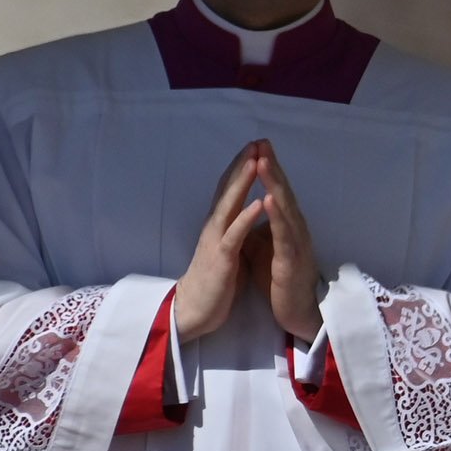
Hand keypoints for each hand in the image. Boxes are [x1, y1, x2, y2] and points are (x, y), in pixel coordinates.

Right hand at [172, 144, 270, 342]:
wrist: (194, 309)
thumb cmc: (214, 280)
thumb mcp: (226, 247)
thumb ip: (232, 227)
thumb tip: (242, 211)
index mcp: (219, 225)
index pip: (229, 190)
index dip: (241, 167)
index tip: (256, 147)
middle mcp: (215, 227)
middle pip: (228, 189)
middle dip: (242, 165)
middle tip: (256, 141)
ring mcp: (216, 241)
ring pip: (229, 205)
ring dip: (242, 183)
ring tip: (256, 161)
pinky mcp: (221, 259)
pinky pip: (234, 235)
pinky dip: (245, 218)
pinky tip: (257, 204)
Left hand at [253, 143, 326, 342]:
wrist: (299, 313)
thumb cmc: (281, 280)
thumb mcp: (266, 247)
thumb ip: (262, 226)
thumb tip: (250, 207)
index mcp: (287, 224)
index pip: (277, 190)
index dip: (268, 168)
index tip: (257, 144)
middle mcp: (295, 228)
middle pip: (283, 191)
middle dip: (271, 166)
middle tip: (261, 141)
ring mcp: (296, 243)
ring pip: (285, 207)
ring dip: (273, 184)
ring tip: (262, 162)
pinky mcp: (292, 260)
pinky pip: (284, 234)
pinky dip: (276, 215)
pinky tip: (269, 199)